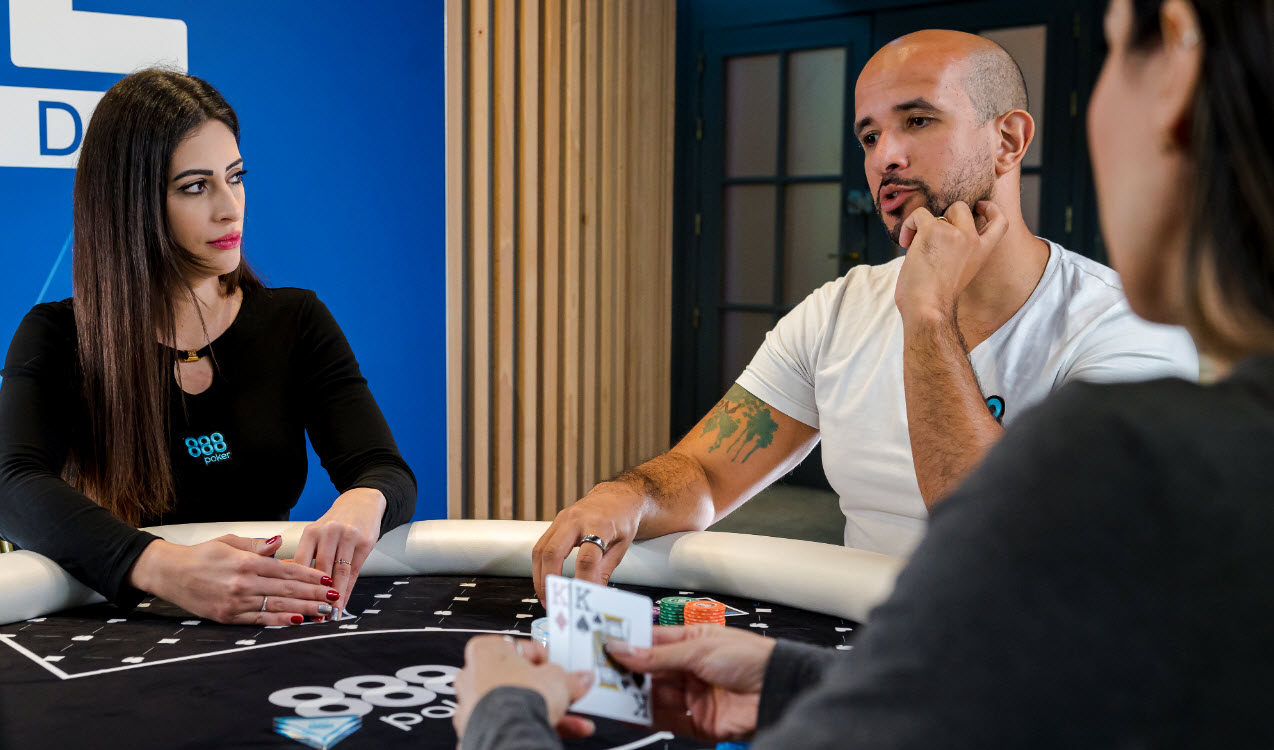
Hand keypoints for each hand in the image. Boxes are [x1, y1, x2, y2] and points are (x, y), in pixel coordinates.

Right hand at [127, 535, 337, 624]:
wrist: (169, 573)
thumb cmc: (201, 555)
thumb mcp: (229, 541)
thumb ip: (257, 545)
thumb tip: (279, 543)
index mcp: (246, 562)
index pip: (286, 570)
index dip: (309, 575)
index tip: (327, 579)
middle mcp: (243, 583)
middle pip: (287, 590)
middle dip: (313, 594)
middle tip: (334, 597)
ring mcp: (236, 602)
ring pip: (277, 607)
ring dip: (303, 610)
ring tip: (323, 612)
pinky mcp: (228, 617)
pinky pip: (259, 621)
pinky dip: (280, 622)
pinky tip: (297, 622)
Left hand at [295, 488, 385, 617]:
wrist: (362, 502)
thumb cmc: (336, 523)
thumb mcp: (318, 533)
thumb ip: (309, 555)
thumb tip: (296, 584)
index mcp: (312, 531)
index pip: (301, 563)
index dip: (298, 586)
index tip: (294, 605)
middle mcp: (329, 532)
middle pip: (320, 570)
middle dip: (316, 595)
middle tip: (312, 615)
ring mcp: (348, 536)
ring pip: (339, 573)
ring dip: (334, 597)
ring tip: (329, 613)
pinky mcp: (365, 541)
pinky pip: (354, 571)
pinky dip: (347, 590)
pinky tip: (343, 602)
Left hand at [453, 635, 595, 740]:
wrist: (508, 733)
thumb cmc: (517, 698)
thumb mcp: (557, 679)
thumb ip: (570, 678)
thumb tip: (580, 679)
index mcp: (485, 650)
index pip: (522, 648)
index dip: (547, 658)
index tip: (562, 666)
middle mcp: (475, 675)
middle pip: (521, 678)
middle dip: (547, 688)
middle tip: (567, 691)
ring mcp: (475, 704)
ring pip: (519, 703)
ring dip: (548, 709)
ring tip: (573, 717)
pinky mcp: (481, 728)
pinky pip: (513, 721)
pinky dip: (535, 724)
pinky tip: (563, 729)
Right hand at [532, 481, 645, 602]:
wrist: (616, 497)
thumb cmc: (621, 521)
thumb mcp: (621, 546)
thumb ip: (605, 570)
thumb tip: (593, 595)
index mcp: (599, 524)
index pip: (587, 558)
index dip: (583, 581)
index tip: (582, 598)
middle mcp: (576, 519)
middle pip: (553, 552)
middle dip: (550, 581)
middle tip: (554, 602)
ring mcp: (562, 519)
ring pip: (540, 550)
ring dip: (540, 577)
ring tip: (547, 597)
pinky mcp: (555, 523)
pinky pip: (540, 546)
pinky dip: (540, 567)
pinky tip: (545, 581)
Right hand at [606, 624, 776, 741]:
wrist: (778, 690)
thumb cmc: (753, 659)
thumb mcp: (698, 649)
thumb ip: (657, 655)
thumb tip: (624, 649)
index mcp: (693, 642)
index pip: (652, 642)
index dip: (629, 644)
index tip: (604, 645)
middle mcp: (691, 669)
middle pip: (650, 671)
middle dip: (627, 672)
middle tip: (601, 671)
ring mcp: (694, 696)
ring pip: (654, 697)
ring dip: (633, 695)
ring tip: (610, 692)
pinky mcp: (698, 722)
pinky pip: (665, 721)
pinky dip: (645, 718)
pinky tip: (629, 713)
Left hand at [893, 200, 1009, 324]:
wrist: (928, 309)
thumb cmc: (936, 300)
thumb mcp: (959, 272)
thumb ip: (957, 252)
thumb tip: (937, 238)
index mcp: (982, 252)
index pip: (1000, 222)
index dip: (991, 209)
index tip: (979, 206)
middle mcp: (971, 240)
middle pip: (961, 208)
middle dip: (944, 215)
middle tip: (929, 230)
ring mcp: (954, 233)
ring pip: (939, 211)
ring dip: (923, 224)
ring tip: (913, 243)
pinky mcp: (932, 231)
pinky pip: (919, 214)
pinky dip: (909, 225)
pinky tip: (905, 243)